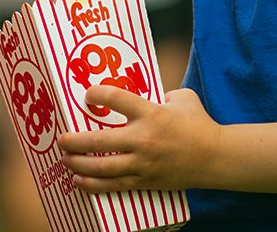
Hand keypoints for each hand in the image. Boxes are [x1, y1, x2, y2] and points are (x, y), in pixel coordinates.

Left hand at [58, 85, 219, 193]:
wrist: (215, 157)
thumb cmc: (198, 123)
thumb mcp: (181, 98)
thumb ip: (159, 92)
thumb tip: (140, 90)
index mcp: (151, 113)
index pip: (116, 99)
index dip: (96, 94)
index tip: (88, 95)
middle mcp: (144, 139)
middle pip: (100, 141)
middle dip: (75, 140)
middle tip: (62, 138)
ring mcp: (143, 163)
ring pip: (103, 167)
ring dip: (79, 164)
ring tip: (65, 158)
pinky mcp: (145, 181)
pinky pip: (114, 185)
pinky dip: (93, 185)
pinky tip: (79, 181)